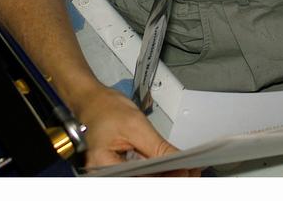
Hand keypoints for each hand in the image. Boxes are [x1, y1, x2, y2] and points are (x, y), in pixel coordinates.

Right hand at [73, 84, 198, 175]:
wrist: (92, 100)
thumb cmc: (105, 108)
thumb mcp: (136, 125)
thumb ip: (158, 148)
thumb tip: (180, 161)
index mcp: (102, 165)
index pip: (141, 180)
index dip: (166, 178)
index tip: (186, 173)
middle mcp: (103, 174)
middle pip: (142, 183)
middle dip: (167, 178)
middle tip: (189, 172)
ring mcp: (110, 173)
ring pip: (142, 180)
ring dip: (163, 175)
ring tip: (183, 169)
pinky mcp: (117, 170)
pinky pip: (139, 176)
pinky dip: (155, 172)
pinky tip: (170, 168)